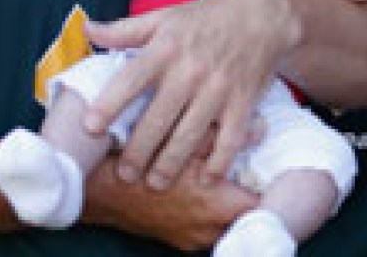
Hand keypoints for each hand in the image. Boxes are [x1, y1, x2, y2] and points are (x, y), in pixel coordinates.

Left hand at [84, 0, 299, 189]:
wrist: (263, 17)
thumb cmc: (207, 19)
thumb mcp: (165, 17)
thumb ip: (125, 29)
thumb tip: (88, 29)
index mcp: (166, 48)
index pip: (131, 79)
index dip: (109, 104)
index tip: (90, 127)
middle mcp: (191, 70)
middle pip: (159, 117)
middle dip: (138, 150)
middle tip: (124, 174)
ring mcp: (219, 89)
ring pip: (190, 134)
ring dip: (171, 163)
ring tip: (155, 183)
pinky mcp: (243, 102)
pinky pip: (230, 139)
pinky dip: (219, 163)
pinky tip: (205, 180)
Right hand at [84, 154, 256, 249]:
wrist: (98, 190)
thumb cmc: (143, 161)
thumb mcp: (186, 143)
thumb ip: (224, 138)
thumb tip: (260, 126)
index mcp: (218, 207)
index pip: (262, 205)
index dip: (268, 186)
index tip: (268, 168)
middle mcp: (209, 230)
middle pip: (246, 216)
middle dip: (250, 193)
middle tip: (251, 169)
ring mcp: (191, 239)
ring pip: (225, 223)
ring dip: (229, 203)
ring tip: (229, 178)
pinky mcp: (177, 240)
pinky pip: (205, 228)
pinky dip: (209, 211)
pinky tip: (203, 190)